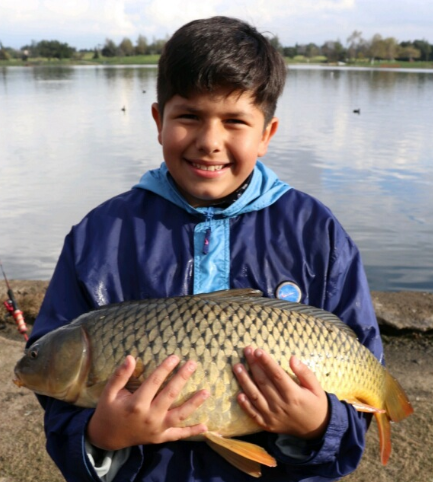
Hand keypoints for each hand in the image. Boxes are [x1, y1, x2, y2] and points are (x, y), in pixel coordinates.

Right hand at [87, 355, 208, 450]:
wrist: (106, 438)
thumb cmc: (108, 411)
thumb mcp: (109, 392)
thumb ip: (120, 375)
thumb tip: (130, 357)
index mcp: (136, 404)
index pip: (154, 382)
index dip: (165, 368)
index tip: (175, 356)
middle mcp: (148, 417)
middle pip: (170, 395)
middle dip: (182, 378)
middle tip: (193, 363)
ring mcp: (156, 429)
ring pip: (179, 415)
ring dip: (194, 403)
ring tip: (206, 391)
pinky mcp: (160, 437)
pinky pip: (178, 435)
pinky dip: (192, 432)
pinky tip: (206, 427)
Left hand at [233, 347, 328, 439]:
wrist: (316, 430)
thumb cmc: (316, 404)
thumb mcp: (316, 387)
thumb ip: (305, 372)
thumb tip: (292, 358)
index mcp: (294, 395)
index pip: (277, 375)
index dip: (266, 362)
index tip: (258, 350)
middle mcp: (281, 405)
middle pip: (263, 382)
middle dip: (253, 365)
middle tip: (247, 350)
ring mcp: (273, 416)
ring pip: (255, 396)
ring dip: (244, 381)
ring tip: (237, 366)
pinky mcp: (267, 425)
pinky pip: (253, 414)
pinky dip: (245, 405)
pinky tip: (238, 394)